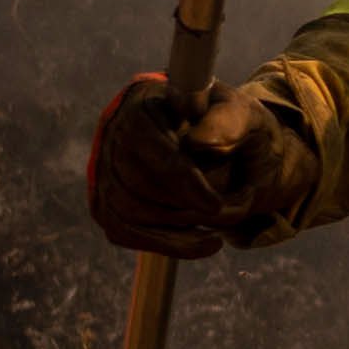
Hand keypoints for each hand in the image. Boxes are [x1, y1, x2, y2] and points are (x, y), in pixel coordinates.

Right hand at [82, 72, 301, 256]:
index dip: (181, 178)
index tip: (215, 205)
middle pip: (138, 183)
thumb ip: (228, 120)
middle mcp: (113, 136)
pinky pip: (126, 232)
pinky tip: (202, 243)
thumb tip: (198, 143)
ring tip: (220, 229)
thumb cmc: (230, 127)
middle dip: (188, 207)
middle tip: (232, 212)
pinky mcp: (107, 203)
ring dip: (180, 229)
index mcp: (142, 104)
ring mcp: (105, 171)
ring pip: (130, 211)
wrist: (225, 149)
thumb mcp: (243, 114)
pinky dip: (166, 244)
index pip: (146, 142)